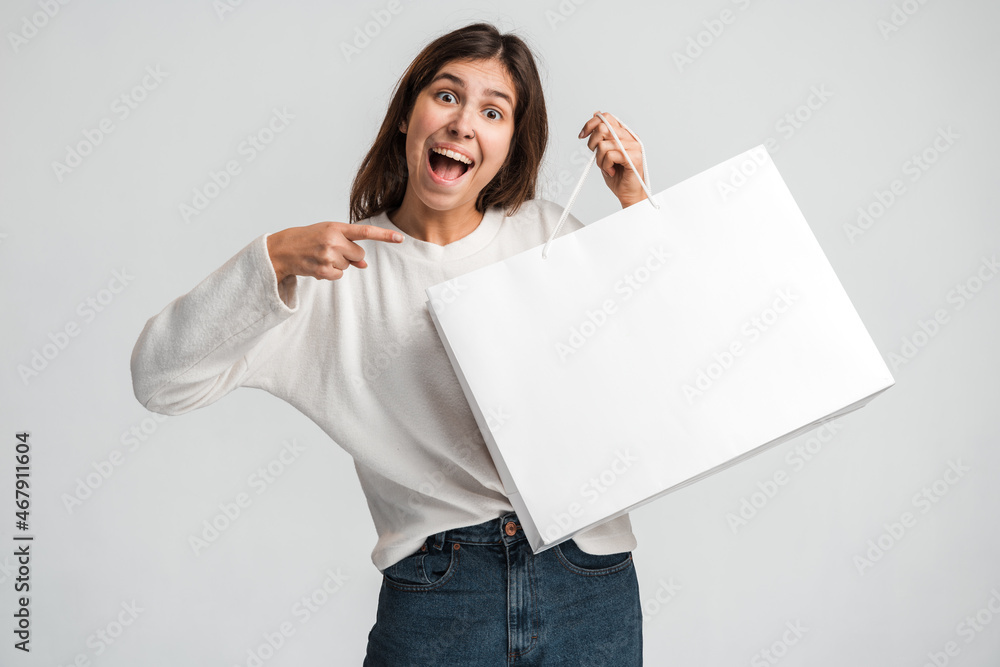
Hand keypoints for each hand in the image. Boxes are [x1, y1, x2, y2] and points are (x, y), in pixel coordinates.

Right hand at [266, 222, 402, 282]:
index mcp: (336, 227)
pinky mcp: (323, 271)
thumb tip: (364, 265)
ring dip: (338, 264)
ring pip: (349, 266)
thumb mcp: (328, 234)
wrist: (282, 249)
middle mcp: (333, 240)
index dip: (384, 236)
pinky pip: (339, 276)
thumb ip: (348, 245)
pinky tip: (319, 265)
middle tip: (331, 250)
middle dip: (350, 255)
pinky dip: (332, 273)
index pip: (365, 232)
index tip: (400, 238)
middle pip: (359, 254)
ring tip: (321, 256)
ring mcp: (328, 256)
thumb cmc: (307, 239)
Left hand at [578, 111, 647, 207]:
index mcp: (624, 134)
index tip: (582, 135)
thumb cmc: (618, 176)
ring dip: (600, 160)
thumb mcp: (604, 153)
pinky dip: (606, 166)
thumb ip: (601, 136)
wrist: (628, 194)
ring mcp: (634, 147)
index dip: (591, 124)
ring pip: (604, 144)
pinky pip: (610, 155)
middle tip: (596, 155)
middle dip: (593, 143)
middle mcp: (630, 138)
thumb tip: (595, 115)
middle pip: (603, 128)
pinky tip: (611, 171)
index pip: (606, 117)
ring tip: (606, 167)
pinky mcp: (634, 158)